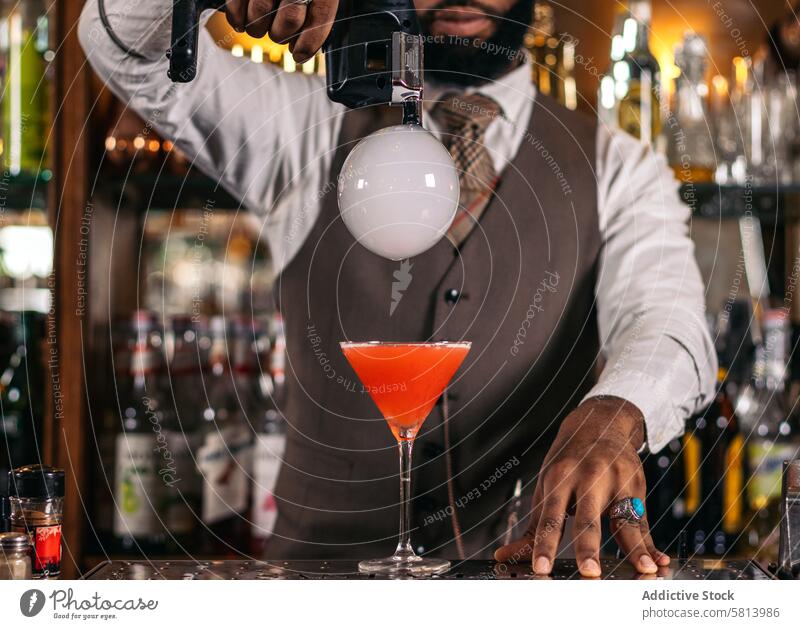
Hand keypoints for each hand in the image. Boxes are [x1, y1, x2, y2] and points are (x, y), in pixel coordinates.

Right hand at [223, 0, 337, 62]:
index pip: (320, 15)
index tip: (300, 53)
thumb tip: (310, 34)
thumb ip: (318, 0)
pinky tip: (239, 21)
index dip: (310, 42)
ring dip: (257, 27)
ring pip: (261, 12)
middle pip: (290, 18)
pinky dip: (236, 16)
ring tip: (256, 26)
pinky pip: (236, 1)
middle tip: (276, 34)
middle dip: (280, 34)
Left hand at [494, 396, 669, 576]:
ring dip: (635, 548)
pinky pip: (643, 521)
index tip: (541, 567)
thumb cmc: (568, 462)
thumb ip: (533, 527)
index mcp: (559, 479)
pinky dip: (651, 544)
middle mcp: (587, 478)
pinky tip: (658, 561)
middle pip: (587, 518)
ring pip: (624, 520)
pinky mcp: (636, 486)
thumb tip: (505, 557)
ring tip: (644, 570)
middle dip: (588, 546)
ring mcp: (615, 481)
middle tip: (589, 572)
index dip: (544, 544)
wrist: (600, 422)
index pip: (549, 517)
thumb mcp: (547, 486)